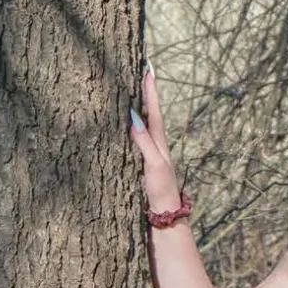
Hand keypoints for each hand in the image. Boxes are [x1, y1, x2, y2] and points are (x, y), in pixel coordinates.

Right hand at [129, 64, 184, 213]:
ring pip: (142, 124)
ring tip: (131, 87)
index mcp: (159, 143)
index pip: (153, 111)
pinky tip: (124, 124)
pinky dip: (130, 126)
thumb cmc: (161, 193)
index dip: (150, 91)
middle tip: (140, 69)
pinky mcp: (140, 165)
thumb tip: (133, 117)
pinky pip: (135, 138)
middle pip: (148, 113)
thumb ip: (145, 143)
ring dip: (138, 106)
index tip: (148, 68)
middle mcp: (155, 146)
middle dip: (144, 92)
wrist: (164, 219)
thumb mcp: (154, 167)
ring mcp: (148, 155)